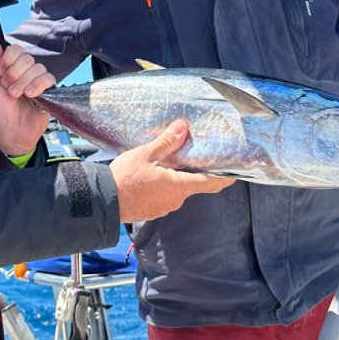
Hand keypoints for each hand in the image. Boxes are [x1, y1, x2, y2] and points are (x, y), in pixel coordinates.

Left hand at [0, 39, 55, 157]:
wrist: (9, 133)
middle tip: (8, 89)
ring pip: (38, 68)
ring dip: (24, 82)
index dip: (8, 60)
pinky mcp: (49, 92)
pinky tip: (31, 95)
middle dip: (15, 74)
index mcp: (11, 69)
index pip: (16, 50)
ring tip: (16, 96)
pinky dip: (38, 85)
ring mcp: (37, 82)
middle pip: (27, 58)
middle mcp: (25, 73)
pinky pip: (49, 78)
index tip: (1, 75)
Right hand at [110, 121, 233, 221]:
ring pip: (175, 190)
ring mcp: (164, 207)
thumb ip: (166, 142)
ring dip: (173, 179)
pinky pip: (162, 197)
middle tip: (187, 155)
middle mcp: (176, 200)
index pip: (211, 183)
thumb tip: (183, 128)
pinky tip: (149, 177)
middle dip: (191, 171)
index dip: (225, 177)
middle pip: (191, 184)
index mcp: (178, 185)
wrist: (102, 202)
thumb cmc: (124, 178)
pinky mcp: (152, 211)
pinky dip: (161, 187)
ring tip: (162, 164)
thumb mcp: (145, 155)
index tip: (236, 172)